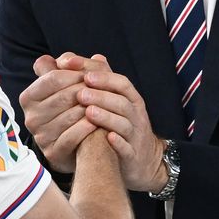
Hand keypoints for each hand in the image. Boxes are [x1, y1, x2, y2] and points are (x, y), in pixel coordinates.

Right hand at [19, 53, 105, 171]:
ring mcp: (40, 136)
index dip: (75, 74)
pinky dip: (87, 127)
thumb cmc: (70, 110)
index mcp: (28, 97)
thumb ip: (67, 69)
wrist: (71, 146)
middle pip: (64, 96)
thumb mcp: (65, 87)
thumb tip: (69, 58)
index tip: (92, 74)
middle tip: (104, 89)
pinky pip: (73, 136)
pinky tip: (98, 122)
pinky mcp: (52, 152)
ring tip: (105, 105)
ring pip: (70, 116)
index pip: (53, 78)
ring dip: (91, 109)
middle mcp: (30, 117)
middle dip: (87, 91)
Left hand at [77, 68, 165, 191]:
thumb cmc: (119, 125)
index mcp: (130, 99)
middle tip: (81, 93)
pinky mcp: (133, 155)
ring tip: (88, 112)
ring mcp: (135, 135)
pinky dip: (119, 143)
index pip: (120, 83)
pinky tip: (107, 138)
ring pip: (124, 123)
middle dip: (101, 96)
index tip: (84, 74)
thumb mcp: (111, 101)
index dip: (103, 77)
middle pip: (121, 101)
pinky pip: (128, 148)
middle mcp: (135, 115)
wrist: (142, 160)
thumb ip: (95, 81)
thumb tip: (77, 57)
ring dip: (107, 117)